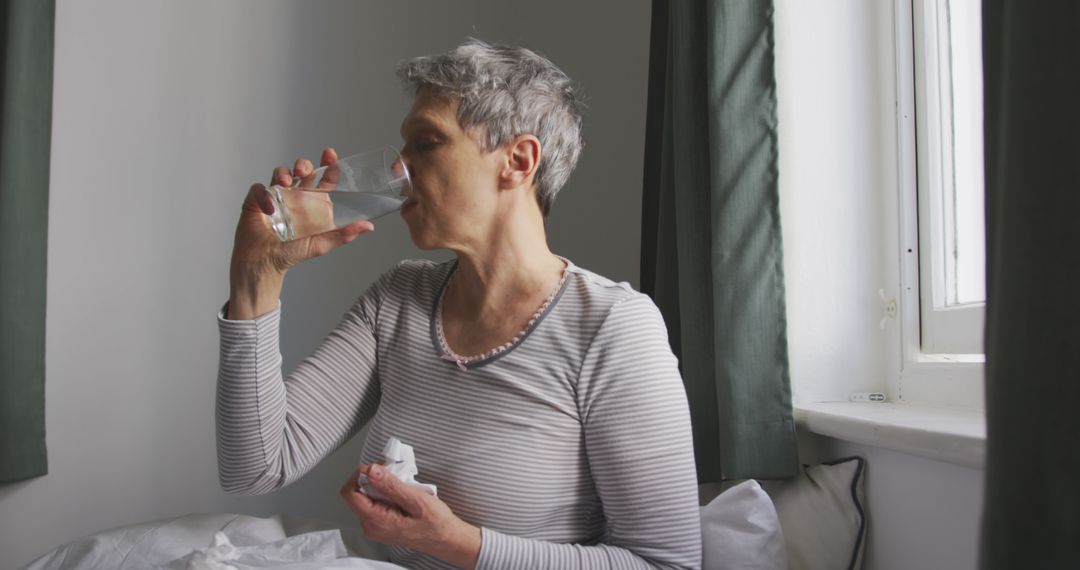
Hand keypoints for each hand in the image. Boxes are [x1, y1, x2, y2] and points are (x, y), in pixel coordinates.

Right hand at [227, 148, 374, 318]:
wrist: (266, 262)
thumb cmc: (292, 252)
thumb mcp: (322, 243)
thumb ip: (344, 234)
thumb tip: (368, 226)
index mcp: (311, 202)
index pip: (322, 178)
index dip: (327, 165)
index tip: (330, 155)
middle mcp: (295, 195)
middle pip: (301, 170)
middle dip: (303, 165)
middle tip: (304, 171)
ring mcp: (275, 196)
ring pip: (280, 173)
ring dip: (284, 173)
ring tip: (286, 182)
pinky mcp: (256, 200)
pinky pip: (259, 189)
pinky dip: (264, 195)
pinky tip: (270, 208)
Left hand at [341, 464, 480, 569]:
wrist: (447, 540)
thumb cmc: (436, 525)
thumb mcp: (417, 501)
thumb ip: (391, 486)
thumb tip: (371, 471)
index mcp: (376, 521)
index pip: (350, 493)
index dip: (359, 475)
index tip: (376, 467)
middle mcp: (371, 525)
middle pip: (358, 493)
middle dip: (374, 478)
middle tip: (395, 473)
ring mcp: (375, 525)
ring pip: (367, 496)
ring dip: (382, 484)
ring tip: (403, 484)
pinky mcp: (382, 523)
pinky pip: (375, 501)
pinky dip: (386, 492)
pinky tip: (403, 492)